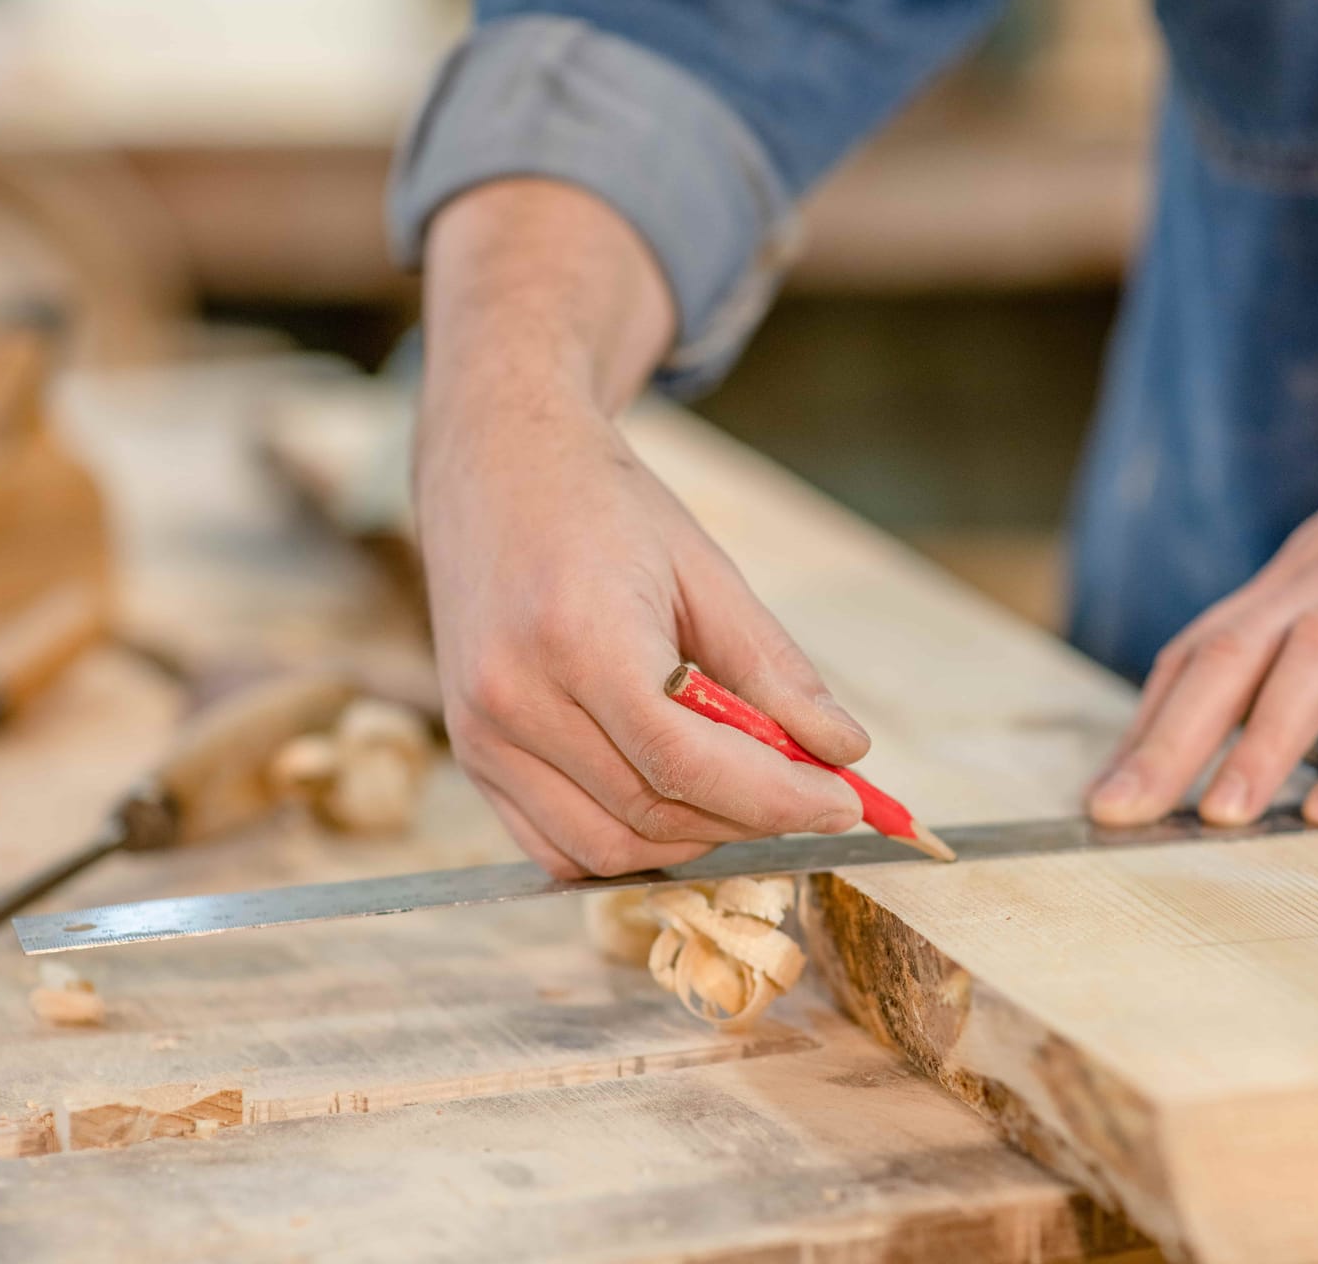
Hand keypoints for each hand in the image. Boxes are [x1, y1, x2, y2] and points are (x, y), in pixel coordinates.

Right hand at [420, 397, 867, 880]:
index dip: (777, 797)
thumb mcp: (706, 569)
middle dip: (751, 817)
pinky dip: (630, 845)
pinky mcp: (472, 758)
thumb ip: (774, 669)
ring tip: (744, 787)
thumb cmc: (606, 509)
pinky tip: (676, 800)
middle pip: (654, 812)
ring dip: (696, 837)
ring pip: (610, 848)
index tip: (846, 803)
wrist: (496, 468)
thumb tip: (843, 752)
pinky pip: (559, 849)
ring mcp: (480, 736)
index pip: (685, 760)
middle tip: (810, 790)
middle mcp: (513, 696)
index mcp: (576, 634)